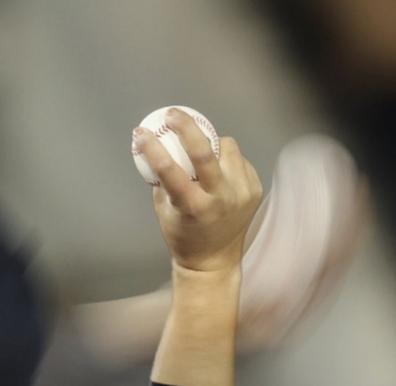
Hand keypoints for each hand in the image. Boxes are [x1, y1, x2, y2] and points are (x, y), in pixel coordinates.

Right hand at [133, 111, 262, 274]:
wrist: (214, 261)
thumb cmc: (182, 236)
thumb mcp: (165, 212)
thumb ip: (163, 181)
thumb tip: (155, 146)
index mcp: (194, 208)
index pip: (169, 171)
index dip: (153, 148)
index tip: (141, 133)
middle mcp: (221, 199)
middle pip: (204, 151)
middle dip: (186, 127)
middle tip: (172, 115)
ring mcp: (242, 193)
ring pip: (226, 148)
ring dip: (212, 144)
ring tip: (203, 155)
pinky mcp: (255, 189)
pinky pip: (238, 159)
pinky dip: (226, 160)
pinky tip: (220, 173)